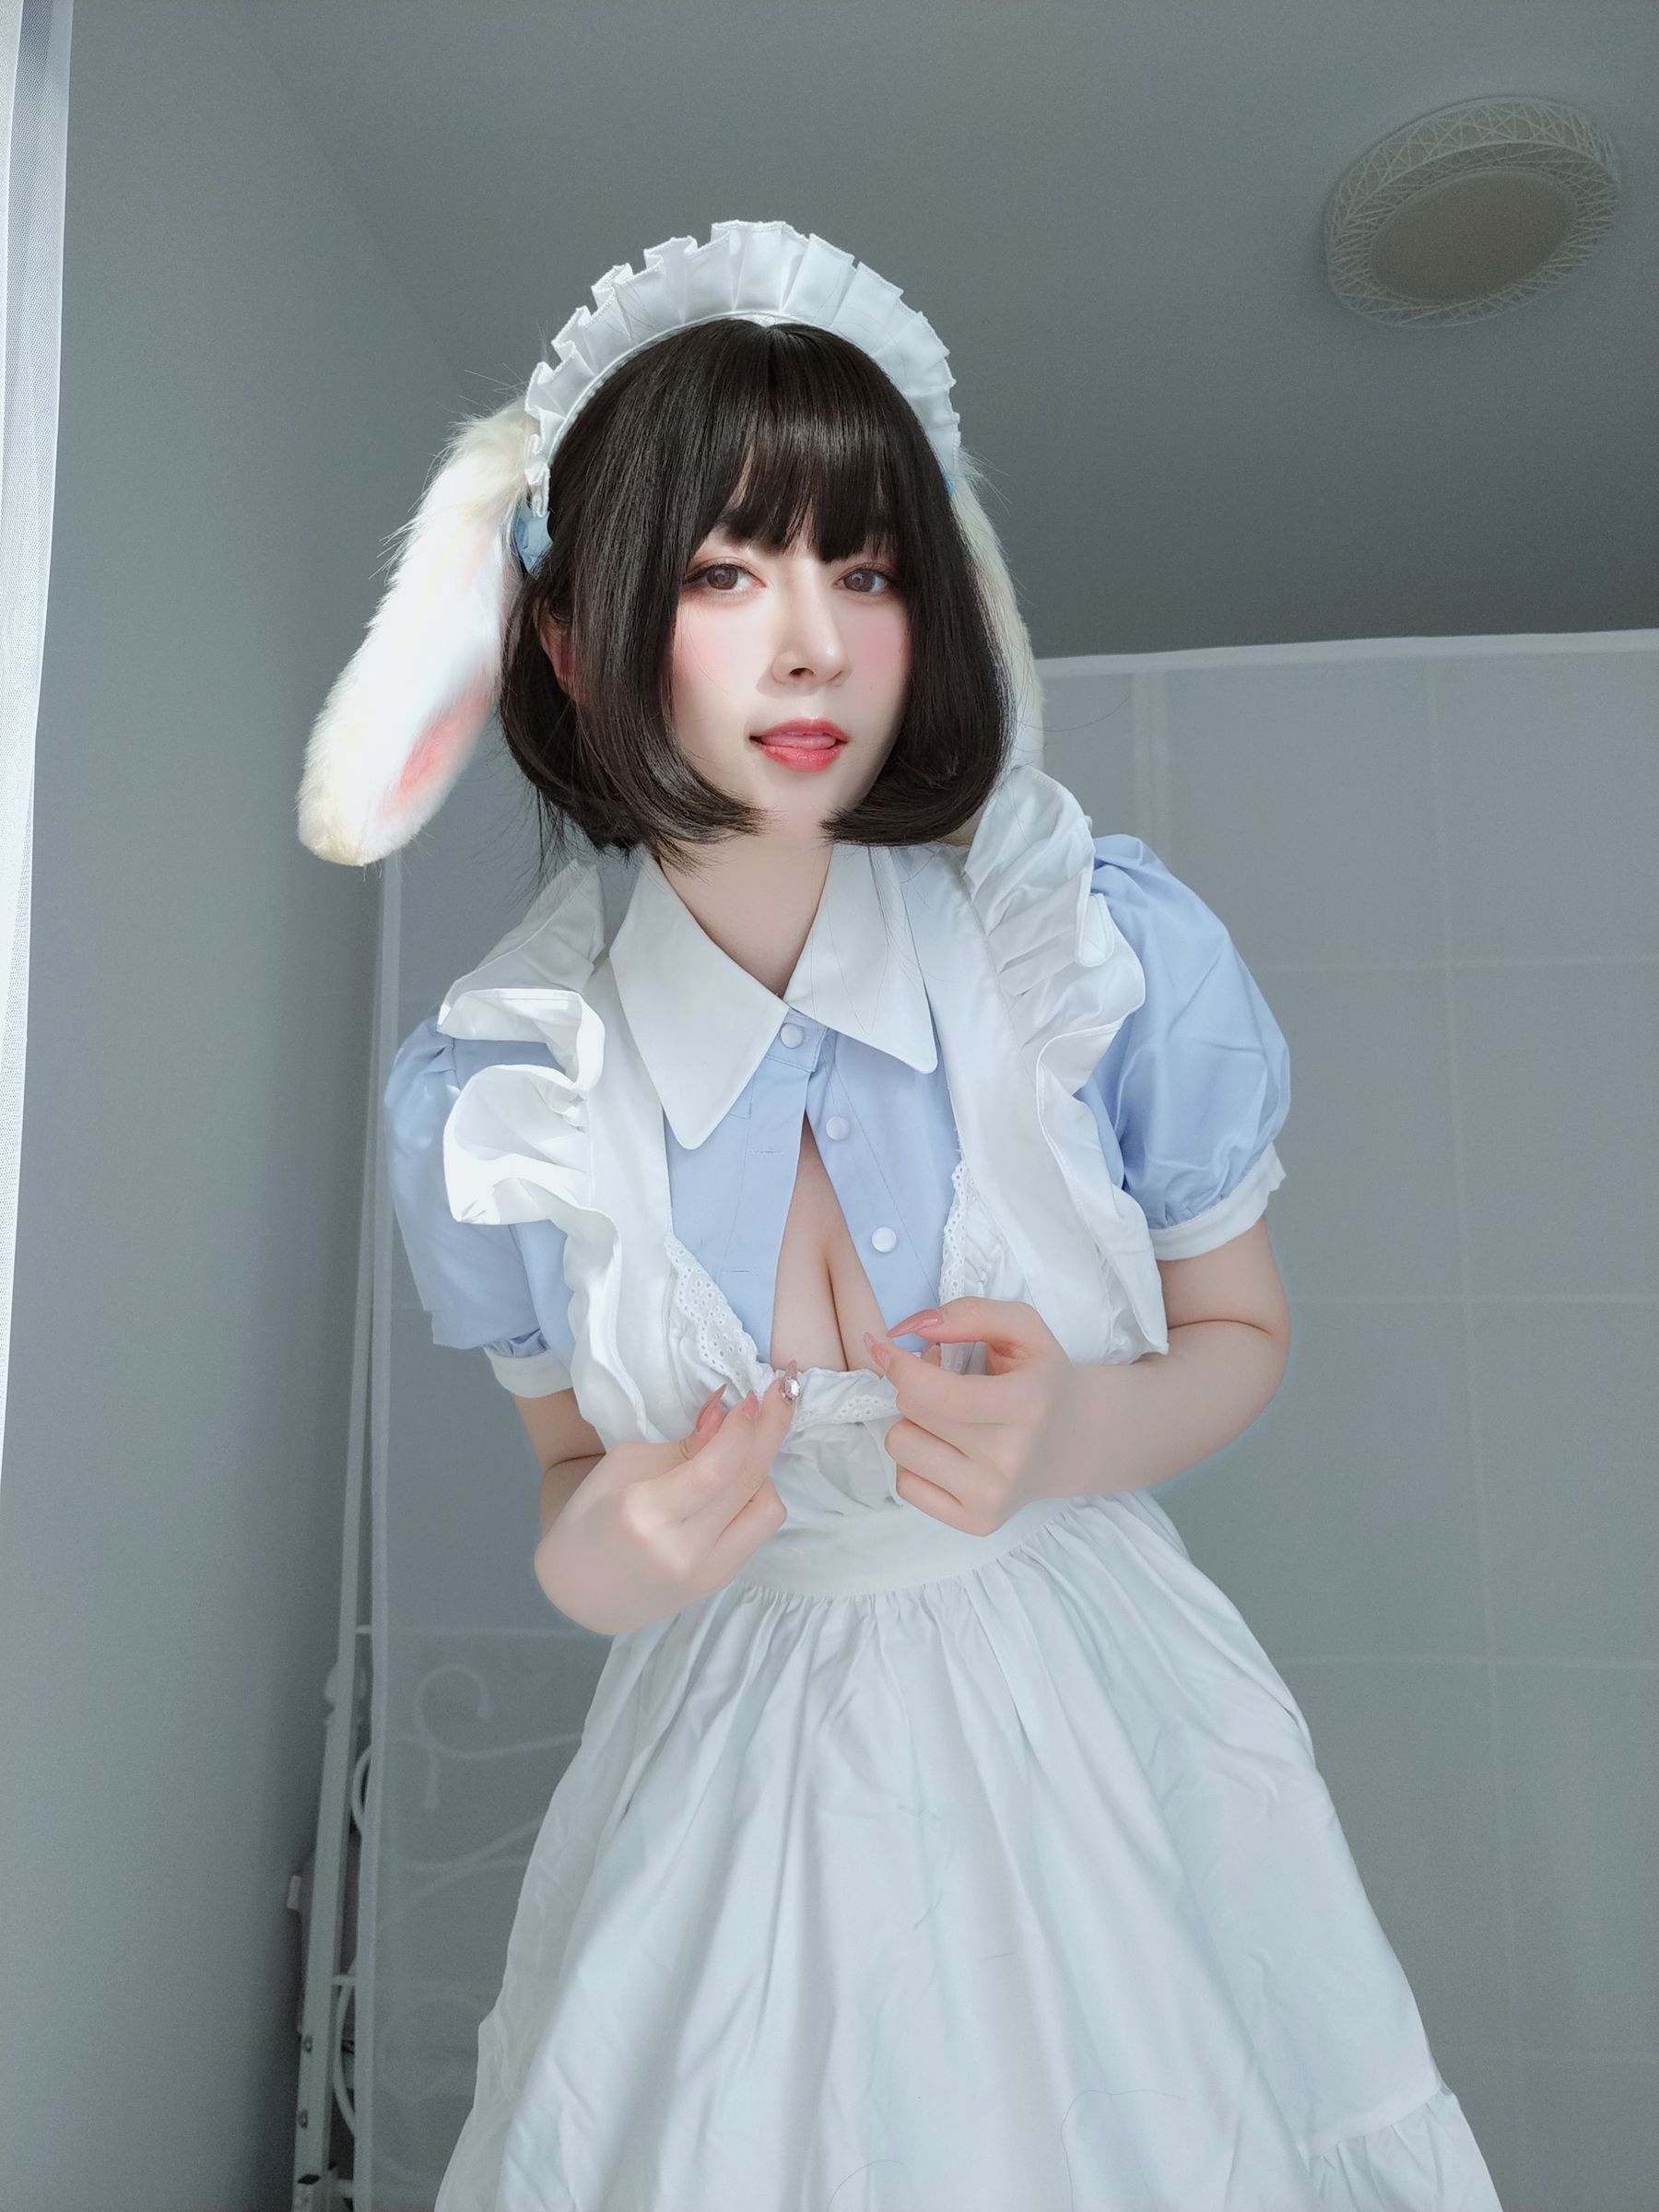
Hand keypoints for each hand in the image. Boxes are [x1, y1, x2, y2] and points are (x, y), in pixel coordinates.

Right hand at [533, 1377, 795, 1634]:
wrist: (580, 1593)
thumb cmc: (590, 1519)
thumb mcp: (621, 1467)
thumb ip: (681, 1446)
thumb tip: (725, 1413)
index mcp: (644, 1515)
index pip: (714, 1468)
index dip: (742, 1427)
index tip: (753, 1395)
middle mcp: (682, 1550)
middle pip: (747, 1483)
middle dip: (770, 1430)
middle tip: (780, 1394)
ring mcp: (706, 1574)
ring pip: (767, 1510)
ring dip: (765, 1470)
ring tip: (744, 1450)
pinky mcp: (720, 1583)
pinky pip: (759, 1532)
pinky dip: (756, 1498)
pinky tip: (740, 1479)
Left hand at [864, 1299, 1080, 1536]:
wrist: (1070, 1441)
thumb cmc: (1039, 1378)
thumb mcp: (1022, 1327)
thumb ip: (969, 1314)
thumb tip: (908, 1328)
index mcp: (1027, 1405)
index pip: (942, 1395)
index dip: (900, 1366)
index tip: (882, 1344)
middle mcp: (1011, 1459)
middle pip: (912, 1413)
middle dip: (913, 1386)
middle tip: (942, 1381)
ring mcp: (993, 1497)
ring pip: (901, 1448)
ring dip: (912, 1424)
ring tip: (946, 1419)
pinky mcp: (977, 1522)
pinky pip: (905, 1485)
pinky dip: (915, 1461)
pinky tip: (946, 1450)